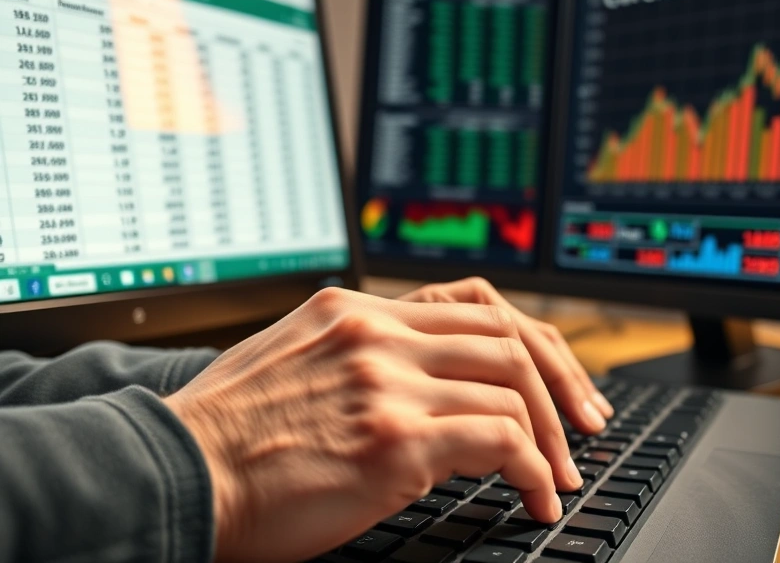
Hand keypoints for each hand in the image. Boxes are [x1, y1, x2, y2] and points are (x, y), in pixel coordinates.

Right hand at [165, 288, 584, 562]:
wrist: (174, 472)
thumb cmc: (228, 432)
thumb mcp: (294, 359)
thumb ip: (360, 353)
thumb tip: (422, 377)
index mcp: (356, 311)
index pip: (474, 303)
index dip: (532, 342)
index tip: (558, 378)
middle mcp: (378, 335)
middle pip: (507, 340)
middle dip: (560, 385)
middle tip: (583, 427)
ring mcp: (387, 383)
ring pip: (512, 388)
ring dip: (551, 437)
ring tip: (560, 475)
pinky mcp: (394, 440)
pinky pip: (499, 441)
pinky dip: (533, 470)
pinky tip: (536, 496)